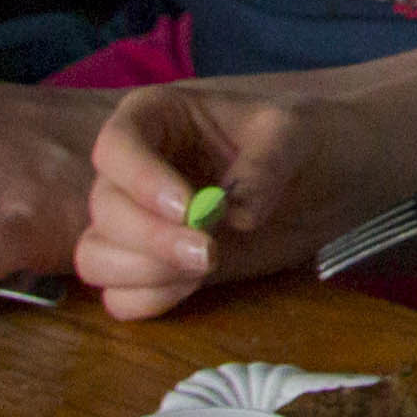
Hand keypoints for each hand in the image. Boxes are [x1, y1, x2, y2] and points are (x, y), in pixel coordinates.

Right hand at [80, 82, 363, 316]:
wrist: (320, 179)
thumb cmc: (298, 138)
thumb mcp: (291, 132)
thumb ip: (265, 164)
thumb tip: (236, 213)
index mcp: (153, 118)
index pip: (116, 147)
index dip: (142, 181)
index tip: (188, 208)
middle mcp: (131, 170)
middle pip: (105, 209)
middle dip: (152, 238)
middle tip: (210, 252)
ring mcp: (135, 222)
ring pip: (96, 256)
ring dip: (144, 272)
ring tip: (207, 266)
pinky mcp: (150, 266)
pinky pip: (118, 295)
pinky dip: (148, 299)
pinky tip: (193, 286)